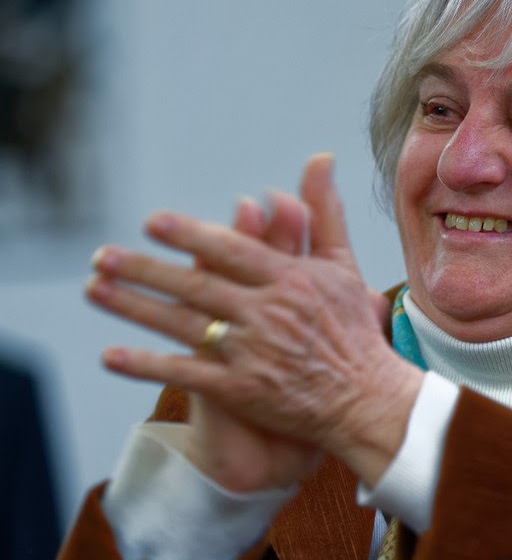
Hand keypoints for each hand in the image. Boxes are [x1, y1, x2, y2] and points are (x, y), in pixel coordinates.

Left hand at [88, 154, 421, 486]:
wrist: (368, 401)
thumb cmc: (355, 332)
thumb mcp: (344, 267)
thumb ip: (323, 212)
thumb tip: (319, 158)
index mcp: (293, 280)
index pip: (233, 252)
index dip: (191, 236)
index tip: (153, 224)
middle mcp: (270, 314)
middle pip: (197, 286)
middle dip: (146, 270)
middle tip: (103, 255)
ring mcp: (253, 354)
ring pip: (183, 325)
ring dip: (134, 307)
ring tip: (95, 290)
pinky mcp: (242, 391)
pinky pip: (185, 373)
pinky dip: (146, 365)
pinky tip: (110, 355)